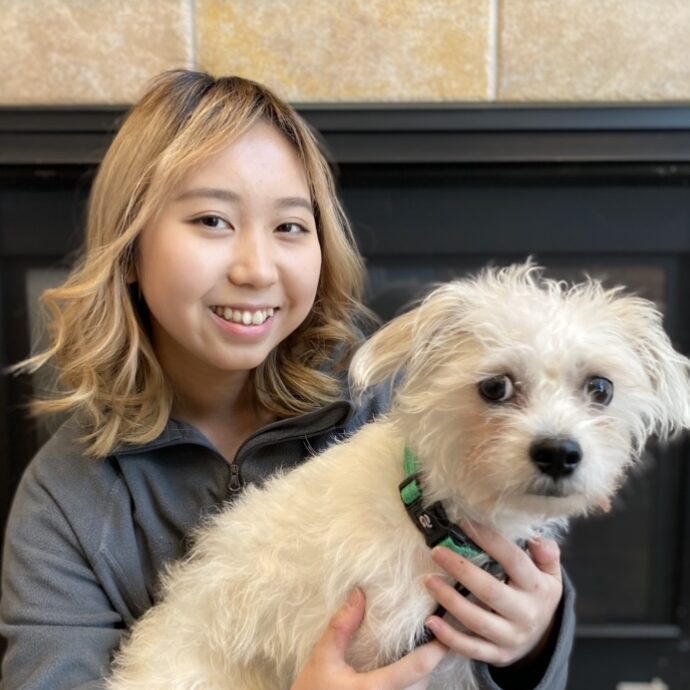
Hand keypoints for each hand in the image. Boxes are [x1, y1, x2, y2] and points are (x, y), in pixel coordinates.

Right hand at [291, 588, 446, 689]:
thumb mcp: (323, 658)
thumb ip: (342, 627)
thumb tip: (359, 593)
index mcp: (375, 689)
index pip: (417, 669)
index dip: (436, 649)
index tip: (444, 629)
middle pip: (423, 682)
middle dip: (429, 660)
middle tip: (432, 634)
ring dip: (421, 675)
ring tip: (420, 651)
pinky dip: (411, 686)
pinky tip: (404, 673)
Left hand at [423, 523, 562, 667]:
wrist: (543, 638)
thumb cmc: (538, 594)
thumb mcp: (550, 573)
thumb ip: (547, 553)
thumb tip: (537, 539)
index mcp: (538, 588)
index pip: (513, 560)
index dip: (489, 540)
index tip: (463, 525)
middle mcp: (525, 614)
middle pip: (490, 591)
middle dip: (460, 570)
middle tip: (437, 552)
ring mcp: (511, 638)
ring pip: (477, 620)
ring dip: (449, 600)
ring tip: (429, 581)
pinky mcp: (497, 655)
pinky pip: (471, 648)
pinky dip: (449, 637)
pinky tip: (431, 621)